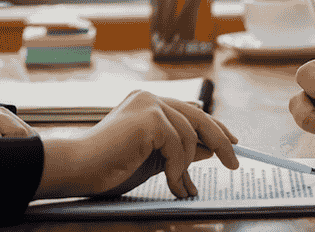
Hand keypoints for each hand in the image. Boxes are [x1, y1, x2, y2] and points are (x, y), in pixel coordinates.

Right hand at [35, 90, 238, 198]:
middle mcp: (150, 98)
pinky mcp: (150, 118)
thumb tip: (211, 151)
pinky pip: (180, 146)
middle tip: (234, 163)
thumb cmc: (109, 167)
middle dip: (220, 141)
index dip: (214, 127)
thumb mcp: (154, 159)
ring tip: (180, 188)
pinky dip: (179, 169)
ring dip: (187, 167)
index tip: (232, 142)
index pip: (191, 112)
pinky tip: (172, 183)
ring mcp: (150, 104)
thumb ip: (179, 151)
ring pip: (190, 136)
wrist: (80, 169)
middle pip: (198, 117)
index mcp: (147, 103)